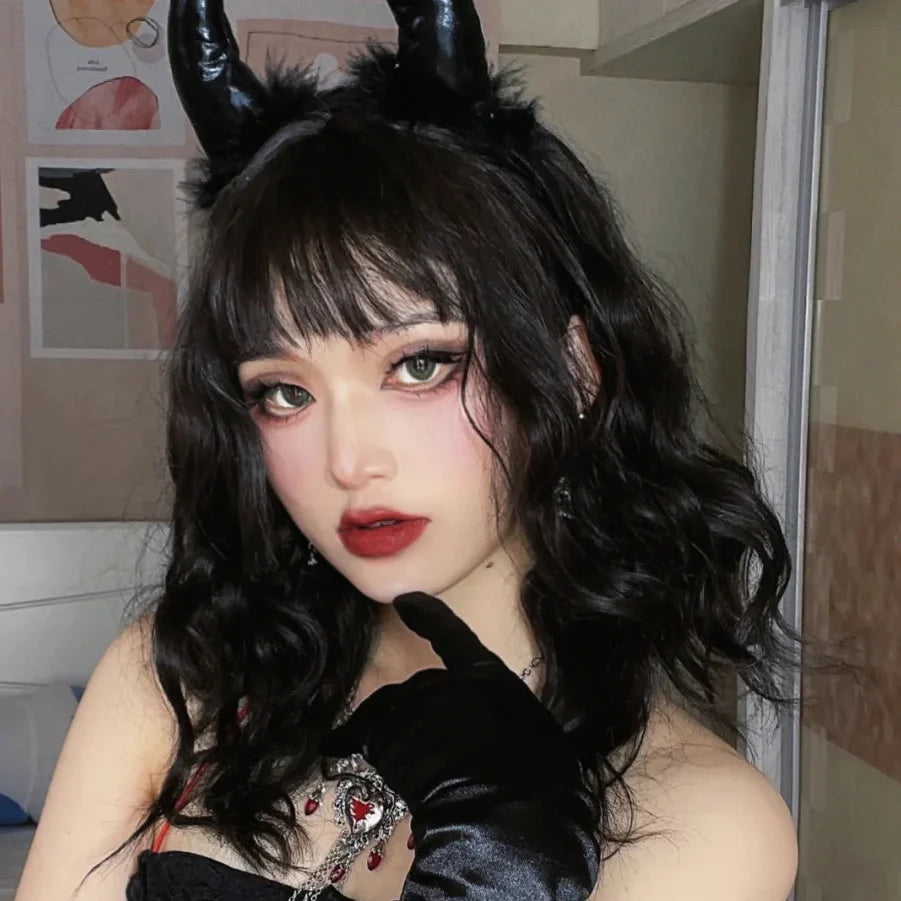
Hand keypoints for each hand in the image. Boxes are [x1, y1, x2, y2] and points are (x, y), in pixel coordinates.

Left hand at [321, 592, 599, 900]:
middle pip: (422, 689)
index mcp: (490, 676)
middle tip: (442, 762)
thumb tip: (489, 738)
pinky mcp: (387, 736)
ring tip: (420, 779)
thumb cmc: (539, 790)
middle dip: (425, 719)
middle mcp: (447, 682)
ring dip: (399, 738)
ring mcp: (415, 707)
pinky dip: (348, 740)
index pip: (452, 636)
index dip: (427, 617)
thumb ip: (500, 722)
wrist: (511, 823)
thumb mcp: (531, 740)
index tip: (406, 602)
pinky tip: (333, 745)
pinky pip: (362, 734)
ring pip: (394, 715)